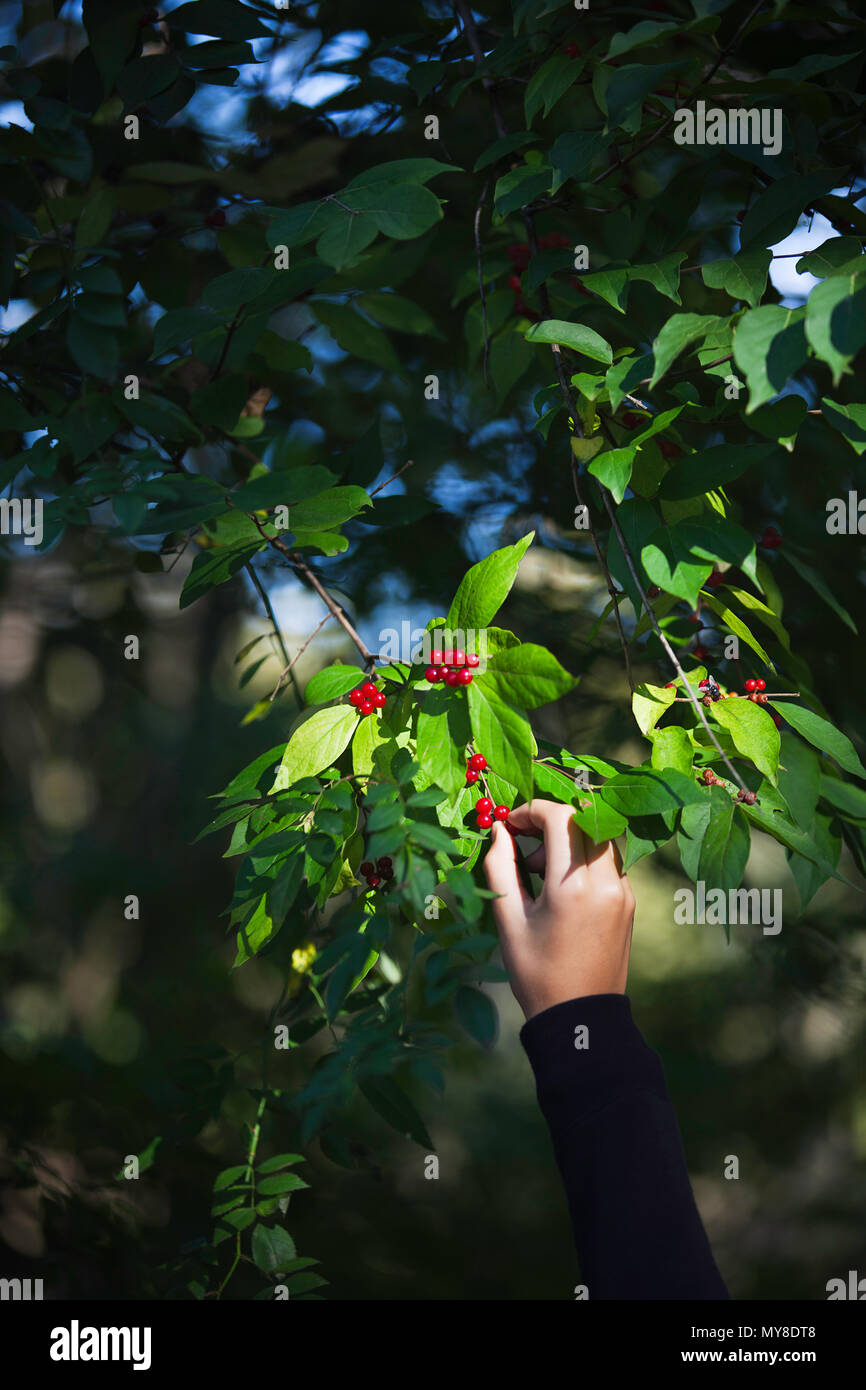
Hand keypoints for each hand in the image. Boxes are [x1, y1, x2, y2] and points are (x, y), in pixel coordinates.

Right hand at [483, 799, 634, 1020]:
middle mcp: (606, 882)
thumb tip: (498, 830)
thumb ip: (500, 868)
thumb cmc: (536, 973)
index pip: (561, 817)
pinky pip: (608, 862)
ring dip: (568, 839)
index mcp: (573, 886)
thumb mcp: (508, 920)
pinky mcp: (629, 903)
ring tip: (538, 871)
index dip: (531, 810)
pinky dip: (583, 859)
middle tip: (522, 845)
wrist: (580, 1017)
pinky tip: (560, 887)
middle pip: (584, 820)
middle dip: (550, 822)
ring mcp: (623, 892)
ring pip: (598, 838)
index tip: (509, 823)